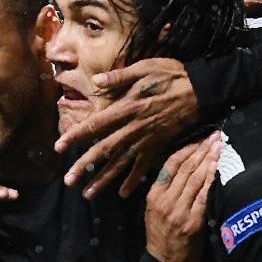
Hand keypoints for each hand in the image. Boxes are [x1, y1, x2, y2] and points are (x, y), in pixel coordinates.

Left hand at [54, 58, 197, 199]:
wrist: (202, 90)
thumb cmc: (171, 75)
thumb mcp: (145, 67)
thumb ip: (119, 76)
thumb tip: (95, 81)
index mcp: (127, 107)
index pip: (95, 125)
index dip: (76, 136)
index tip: (59, 147)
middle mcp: (133, 128)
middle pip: (104, 150)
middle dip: (84, 166)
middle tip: (67, 181)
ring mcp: (146, 140)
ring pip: (120, 163)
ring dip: (103, 180)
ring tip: (86, 194)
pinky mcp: (159, 146)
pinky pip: (143, 167)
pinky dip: (132, 181)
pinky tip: (121, 194)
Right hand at [144, 132, 220, 261]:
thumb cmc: (160, 235)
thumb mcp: (153, 209)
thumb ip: (165, 190)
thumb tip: (182, 167)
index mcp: (154, 195)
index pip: (170, 165)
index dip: (187, 150)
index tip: (200, 139)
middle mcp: (165, 200)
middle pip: (185, 168)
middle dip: (202, 149)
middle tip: (215, 136)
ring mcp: (179, 210)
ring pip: (195, 178)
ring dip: (209, 160)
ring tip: (219, 146)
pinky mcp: (192, 221)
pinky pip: (204, 195)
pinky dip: (211, 179)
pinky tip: (218, 167)